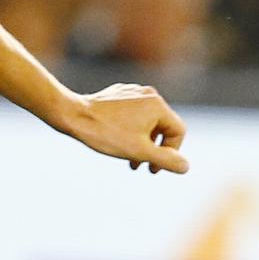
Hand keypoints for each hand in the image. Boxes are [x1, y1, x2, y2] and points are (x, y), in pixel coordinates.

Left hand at [67, 83, 188, 173]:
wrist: (73, 115)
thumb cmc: (106, 134)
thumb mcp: (140, 151)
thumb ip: (166, 160)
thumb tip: (185, 167)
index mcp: (159, 106)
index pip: (178, 132)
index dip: (171, 153)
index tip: (154, 168)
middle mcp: (150, 94)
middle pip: (162, 126)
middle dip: (154, 148)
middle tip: (142, 166)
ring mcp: (134, 91)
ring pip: (147, 120)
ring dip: (142, 140)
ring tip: (129, 157)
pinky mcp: (119, 93)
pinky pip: (133, 112)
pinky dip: (131, 127)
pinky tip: (116, 138)